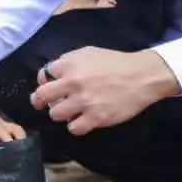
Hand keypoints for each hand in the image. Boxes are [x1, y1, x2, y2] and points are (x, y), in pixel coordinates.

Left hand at [30, 47, 178, 135]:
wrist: (142, 75)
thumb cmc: (115, 63)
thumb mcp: (88, 53)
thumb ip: (68, 61)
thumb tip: (50, 75)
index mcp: (70, 64)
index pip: (43, 75)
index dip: (44, 82)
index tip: (50, 86)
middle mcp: (73, 83)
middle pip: (41, 96)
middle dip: (39, 101)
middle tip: (45, 104)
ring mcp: (84, 101)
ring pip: (55, 114)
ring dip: (60, 114)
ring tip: (71, 111)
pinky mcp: (96, 118)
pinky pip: (74, 128)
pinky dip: (76, 126)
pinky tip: (82, 120)